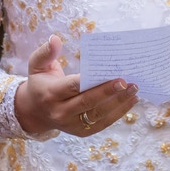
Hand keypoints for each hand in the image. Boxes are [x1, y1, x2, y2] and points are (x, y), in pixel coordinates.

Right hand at [14, 34, 139, 135]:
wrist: (35, 112)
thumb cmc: (40, 83)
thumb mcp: (36, 65)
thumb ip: (46, 52)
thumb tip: (55, 38)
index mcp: (50, 94)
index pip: (72, 87)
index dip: (90, 82)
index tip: (107, 74)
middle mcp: (60, 112)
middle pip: (87, 102)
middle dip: (108, 92)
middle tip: (127, 82)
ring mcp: (71, 124)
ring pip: (98, 115)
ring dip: (118, 103)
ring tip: (134, 89)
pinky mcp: (82, 132)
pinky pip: (103, 123)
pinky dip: (119, 113)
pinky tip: (131, 100)